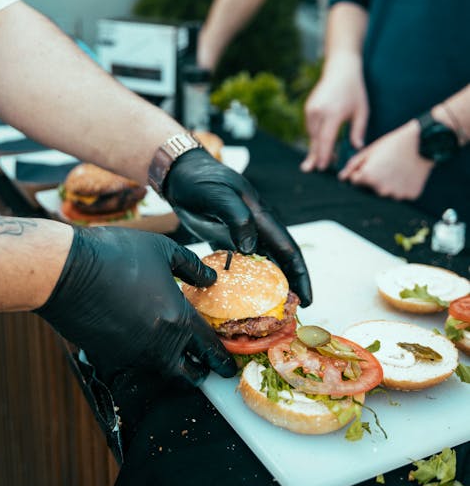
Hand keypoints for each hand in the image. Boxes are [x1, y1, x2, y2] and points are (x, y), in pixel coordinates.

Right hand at [36, 227, 236, 384]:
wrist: (66, 270)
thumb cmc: (116, 254)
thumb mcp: (163, 250)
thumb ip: (191, 267)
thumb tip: (209, 278)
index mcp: (176, 318)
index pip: (207, 347)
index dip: (220, 360)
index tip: (227, 367)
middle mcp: (158, 344)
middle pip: (186, 373)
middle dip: (198, 372)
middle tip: (204, 369)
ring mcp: (131, 354)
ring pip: (159, 370)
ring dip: (170, 365)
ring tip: (174, 354)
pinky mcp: (107, 356)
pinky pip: (132, 364)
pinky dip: (140, 357)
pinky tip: (138, 340)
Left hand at [163, 148, 311, 305]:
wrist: (180, 172)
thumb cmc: (199, 181)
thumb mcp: (217, 196)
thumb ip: (236, 218)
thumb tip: (251, 249)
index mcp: (261, 216)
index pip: (288, 249)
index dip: (299, 275)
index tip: (306, 299)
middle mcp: (256, 227)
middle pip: (280, 260)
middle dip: (288, 285)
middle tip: (291, 313)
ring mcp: (242, 233)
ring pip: (262, 264)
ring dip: (268, 285)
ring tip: (268, 311)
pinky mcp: (226, 237)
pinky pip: (241, 263)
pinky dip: (244, 280)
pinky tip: (240, 297)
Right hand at [301, 52, 368, 171]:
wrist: (340, 69)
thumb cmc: (355, 91)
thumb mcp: (362, 111)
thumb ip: (358, 131)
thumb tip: (357, 149)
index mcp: (334, 114)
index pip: (326, 139)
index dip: (324, 155)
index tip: (322, 167)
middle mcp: (319, 112)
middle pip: (315, 140)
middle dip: (315, 156)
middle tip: (311, 170)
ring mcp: (311, 110)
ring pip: (311, 135)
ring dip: (316, 147)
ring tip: (320, 161)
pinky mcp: (308, 108)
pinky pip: (310, 127)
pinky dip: (314, 137)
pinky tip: (321, 144)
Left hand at [338, 121, 433, 199]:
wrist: (422, 143)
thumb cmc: (394, 144)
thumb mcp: (370, 151)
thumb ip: (353, 165)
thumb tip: (342, 177)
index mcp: (368, 177)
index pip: (356, 181)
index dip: (361, 171)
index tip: (372, 162)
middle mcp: (381, 189)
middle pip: (372, 188)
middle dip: (375, 179)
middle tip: (388, 164)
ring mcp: (397, 194)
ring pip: (388, 192)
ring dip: (390, 184)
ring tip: (398, 168)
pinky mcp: (410, 196)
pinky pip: (402, 193)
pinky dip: (403, 186)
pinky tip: (407, 173)